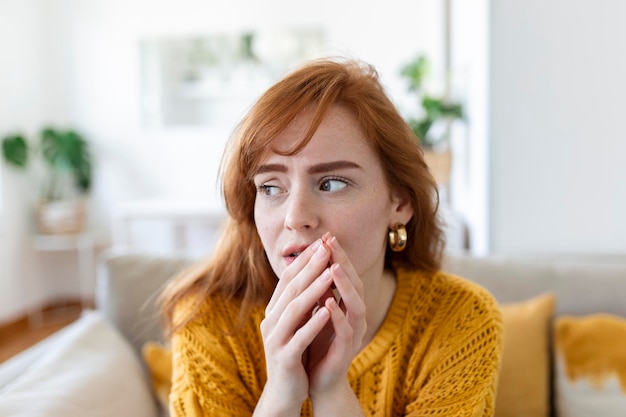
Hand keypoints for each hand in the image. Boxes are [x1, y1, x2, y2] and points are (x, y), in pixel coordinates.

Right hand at [257, 236, 334, 412]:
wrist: (285, 391)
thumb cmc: (295, 352)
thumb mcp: (297, 323)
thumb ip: (301, 301)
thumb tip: (317, 271)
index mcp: (274, 311)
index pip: (288, 279)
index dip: (305, 260)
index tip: (322, 243)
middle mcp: (270, 321)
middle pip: (291, 289)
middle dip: (310, 267)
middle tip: (326, 248)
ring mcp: (274, 340)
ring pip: (294, 309)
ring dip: (313, 289)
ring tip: (330, 273)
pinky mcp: (284, 358)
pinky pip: (299, 337)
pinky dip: (314, 322)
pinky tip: (328, 310)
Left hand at [306, 234, 365, 400]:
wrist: (317, 380)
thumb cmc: (317, 343)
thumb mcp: (315, 312)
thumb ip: (318, 292)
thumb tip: (311, 263)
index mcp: (348, 306)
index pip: (346, 275)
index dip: (338, 256)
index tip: (326, 237)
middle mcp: (355, 316)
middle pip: (355, 283)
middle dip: (343, 262)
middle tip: (331, 243)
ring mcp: (354, 332)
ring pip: (356, 304)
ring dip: (345, 285)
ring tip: (334, 267)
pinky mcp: (347, 350)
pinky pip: (346, 329)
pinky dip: (338, 315)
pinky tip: (328, 302)